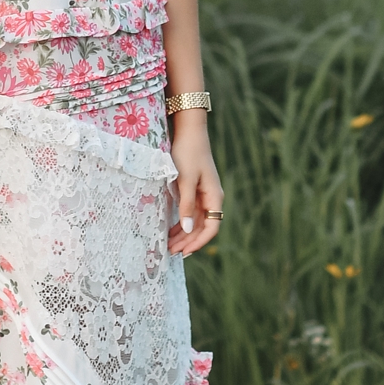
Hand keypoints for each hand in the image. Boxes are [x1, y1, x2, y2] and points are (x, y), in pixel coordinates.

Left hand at [168, 117, 223, 257]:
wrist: (188, 132)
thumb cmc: (187, 153)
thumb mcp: (185, 180)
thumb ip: (187, 204)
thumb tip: (188, 229)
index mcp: (214, 197)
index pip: (211, 227)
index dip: (198, 242)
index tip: (184, 252)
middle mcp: (211, 198)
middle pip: (202, 227)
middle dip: (188, 241)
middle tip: (171, 252)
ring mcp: (203, 194)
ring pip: (195, 221)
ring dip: (183, 234)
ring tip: (168, 245)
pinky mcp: (194, 190)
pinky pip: (190, 212)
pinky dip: (181, 222)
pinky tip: (171, 229)